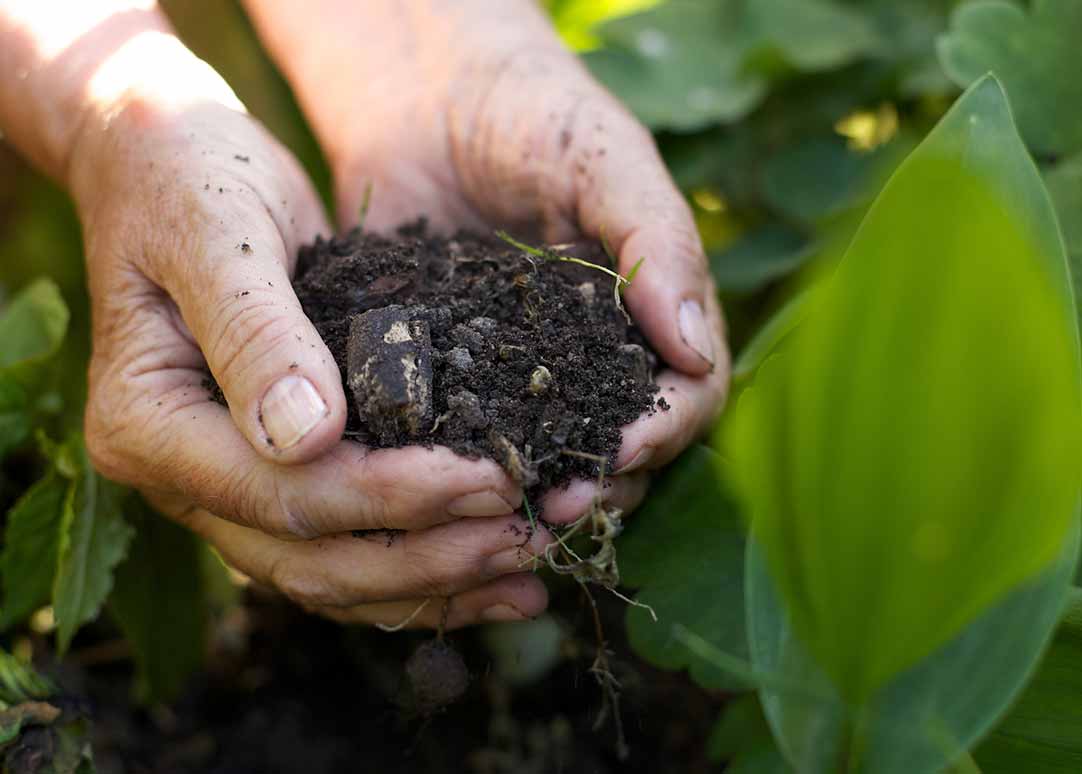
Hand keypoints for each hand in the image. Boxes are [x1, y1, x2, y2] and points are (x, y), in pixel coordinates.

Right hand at [66, 33, 571, 629]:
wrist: (168, 163)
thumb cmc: (190, 178)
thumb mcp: (221, 232)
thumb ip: (256, 332)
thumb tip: (307, 438)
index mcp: (147, 424)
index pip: (280, 493)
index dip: (391, 497)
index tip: (492, 479)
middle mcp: (178, 478)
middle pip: (308, 557)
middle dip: (427, 557)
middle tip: (528, 538)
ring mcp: (222, 487)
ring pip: (329, 574)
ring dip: (432, 583)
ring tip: (529, 572)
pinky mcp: (272, 476)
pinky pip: (343, 547)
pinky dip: (417, 568)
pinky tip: (492, 572)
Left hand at [245, 0, 730, 523]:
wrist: (424, 93)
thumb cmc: (534, 110)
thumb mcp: (605, 161)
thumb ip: (656, 244)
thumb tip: (695, 351)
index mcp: (652, 314)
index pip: (688, 395)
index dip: (664, 431)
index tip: (620, 450)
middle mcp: (596, 355)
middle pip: (624, 444)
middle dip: (599, 482)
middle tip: (554, 507)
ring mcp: (524, 371)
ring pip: (550, 454)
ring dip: (535, 491)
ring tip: (502, 513)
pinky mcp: (453, 373)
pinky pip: (467, 430)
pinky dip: (462, 463)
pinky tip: (438, 482)